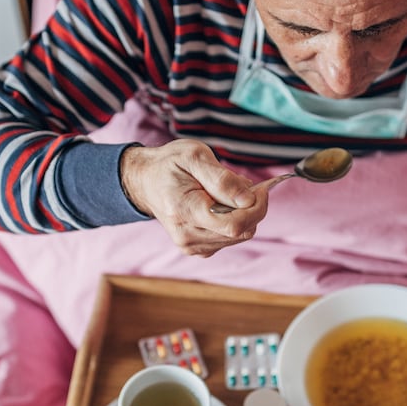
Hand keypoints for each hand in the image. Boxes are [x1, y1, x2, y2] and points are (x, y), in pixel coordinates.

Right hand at [120, 140, 266, 256]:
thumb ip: (223, 179)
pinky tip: (220, 205)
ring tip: (225, 192)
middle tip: (243, 185)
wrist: (145, 181)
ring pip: (239, 236)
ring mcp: (191, 246)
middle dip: (252, 208)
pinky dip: (234, 221)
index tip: (261, 188)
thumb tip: (249, 199)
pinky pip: (229, 239)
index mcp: (185, 211)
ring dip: (243, 214)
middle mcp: (187, 236)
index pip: (235, 225)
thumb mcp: (195, 156)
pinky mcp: (197, 249)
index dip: (257, 207)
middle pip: (241, 232)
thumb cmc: (169, 164)